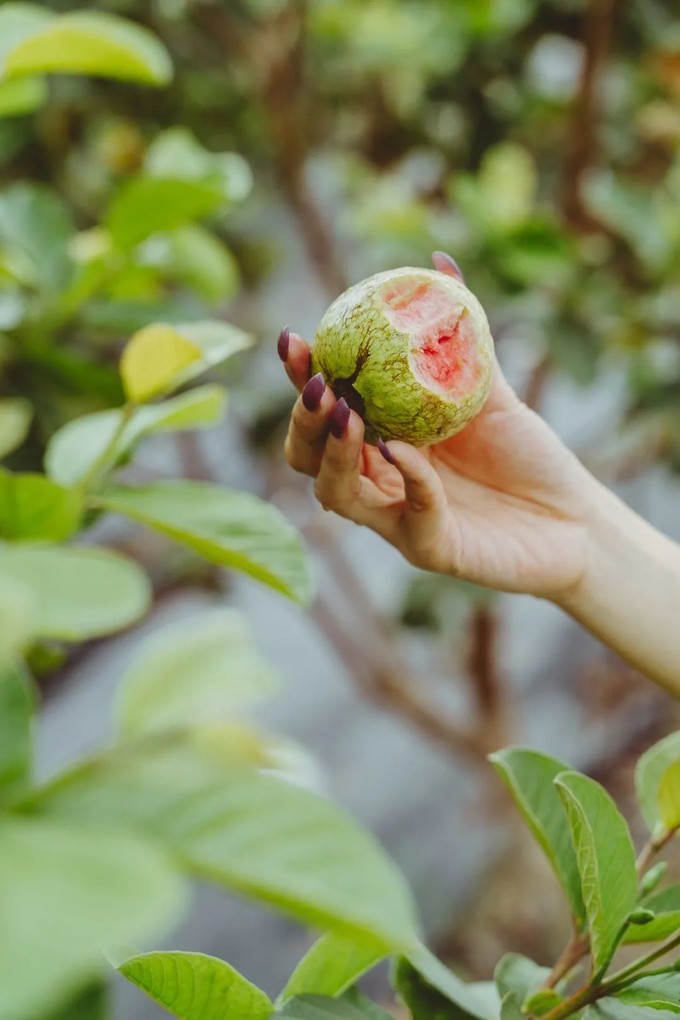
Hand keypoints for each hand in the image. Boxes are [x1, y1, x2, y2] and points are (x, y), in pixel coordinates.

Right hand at [279, 254, 594, 600]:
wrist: (575, 519)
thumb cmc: (526, 455)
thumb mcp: (491, 391)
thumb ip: (460, 338)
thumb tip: (438, 262)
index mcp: (380, 441)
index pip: (324, 410)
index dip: (301, 379)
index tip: (295, 340)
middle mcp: (377, 481)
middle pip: (307, 457)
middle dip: (302, 419)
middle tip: (318, 386)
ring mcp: (396, 519)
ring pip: (335, 493)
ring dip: (333, 453)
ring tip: (344, 414)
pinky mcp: (428, 548)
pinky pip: (408, 515)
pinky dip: (408, 479)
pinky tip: (408, 450)